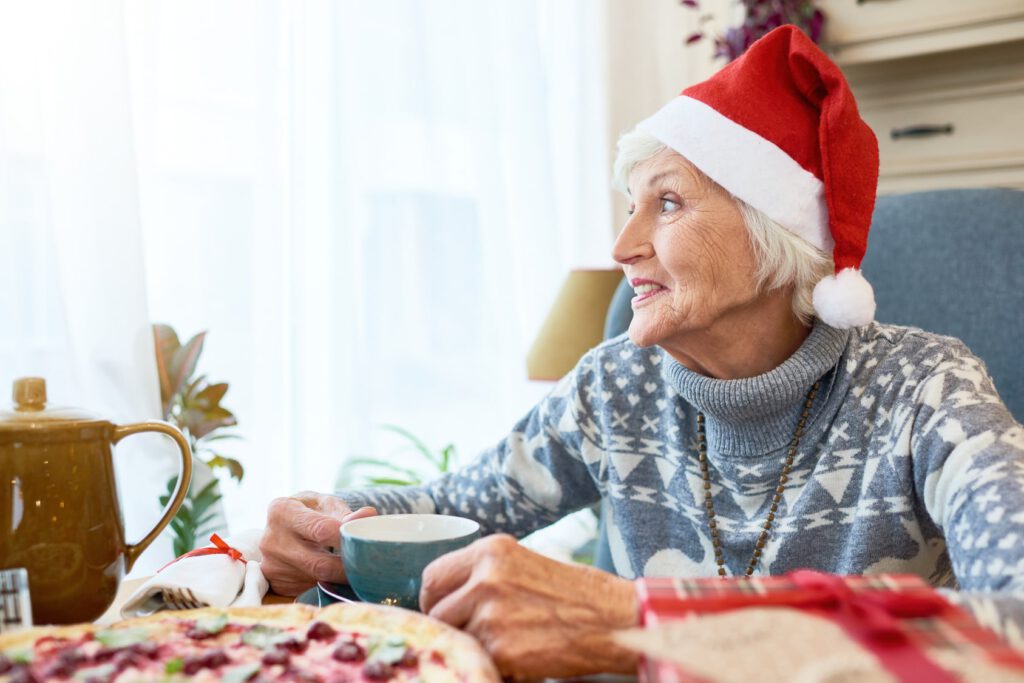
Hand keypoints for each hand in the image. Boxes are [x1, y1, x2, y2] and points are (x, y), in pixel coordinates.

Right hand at [259, 491, 376, 595]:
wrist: (280, 528)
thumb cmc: (308, 511)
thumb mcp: (323, 503)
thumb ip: (344, 512)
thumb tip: (368, 516)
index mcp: (282, 512)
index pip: (321, 530)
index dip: (347, 539)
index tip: (366, 543)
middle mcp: (272, 540)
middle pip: (320, 564)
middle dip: (348, 569)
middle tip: (371, 568)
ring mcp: (272, 566)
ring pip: (317, 581)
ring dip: (340, 579)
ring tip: (357, 570)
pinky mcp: (277, 585)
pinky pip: (309, 589)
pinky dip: (327, 585)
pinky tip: (336, 577)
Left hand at [419, 534, 638, 679]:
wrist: (613, 618)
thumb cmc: (574, 592)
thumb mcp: (523, 564)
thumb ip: (484, 574)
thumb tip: (448, 596)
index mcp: (490, 551)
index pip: (433, 576)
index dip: (435, 599)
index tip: (444, 610)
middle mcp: (486, 578)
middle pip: (437, 611)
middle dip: (451, 626)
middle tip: (474, 633)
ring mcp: (491, 615)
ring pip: (456, 638)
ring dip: (473, 644)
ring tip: (504, 642)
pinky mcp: (502, 649)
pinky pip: (479, 659)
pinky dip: (494, 662)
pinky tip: (519, 655)